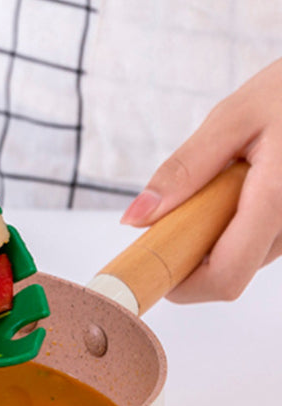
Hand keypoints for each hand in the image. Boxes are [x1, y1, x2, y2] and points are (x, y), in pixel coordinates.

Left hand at [120, 57, 281, 302]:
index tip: (147, 268)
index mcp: (278, 198)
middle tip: (165, 217)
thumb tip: (136, 217)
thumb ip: (184, 170)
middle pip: (231, 272)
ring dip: (209, 240)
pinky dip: (228, 227)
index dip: (181, 285)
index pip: (226, 276)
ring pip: (244, 258)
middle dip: (188, 256)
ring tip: (210, 187)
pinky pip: (257, 240)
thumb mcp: (230, 120)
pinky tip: (229, 189)